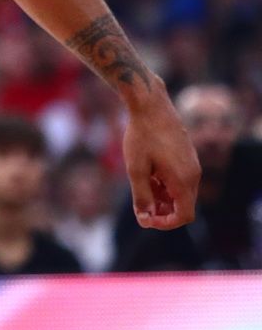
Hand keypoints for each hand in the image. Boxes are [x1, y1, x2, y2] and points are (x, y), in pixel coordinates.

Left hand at [122, 94, 199, 229]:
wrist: (150, 106)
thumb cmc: (141, 136)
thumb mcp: (136, 169)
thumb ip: (142, 196)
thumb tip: (145, 219)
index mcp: (184, 180)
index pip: (185, 216)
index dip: (166, 223)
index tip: (146, 219)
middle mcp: (194, 175)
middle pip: (183, 206)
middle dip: (162, 211)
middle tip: (140, 205)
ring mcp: (192, 165)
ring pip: (181, 193)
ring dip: (163, 197)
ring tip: (141, 186)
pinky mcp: (187, 158)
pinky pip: (180, 180)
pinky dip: (166, 185)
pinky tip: (148, 174)